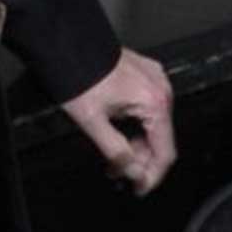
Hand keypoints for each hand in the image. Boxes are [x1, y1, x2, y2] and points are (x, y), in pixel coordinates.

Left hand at [59, 48, 175, 195]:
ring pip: (154, 122)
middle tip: (115, 170)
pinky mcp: (144, 73)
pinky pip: (148, 106)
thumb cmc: (77, 75)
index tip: (139, 189)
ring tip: (113, 152)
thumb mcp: (92, 121)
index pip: (165, 153)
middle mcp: (161, 89)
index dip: (152, 176)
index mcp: (154, 102)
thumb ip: (116, 152)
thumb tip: (133, 173)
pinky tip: (117, 128)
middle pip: (160, 138)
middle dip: (139, 158)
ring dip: (136, 141)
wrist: (65, 42)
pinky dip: (135, 122)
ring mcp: (154, 78)